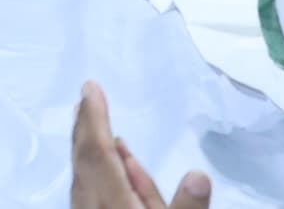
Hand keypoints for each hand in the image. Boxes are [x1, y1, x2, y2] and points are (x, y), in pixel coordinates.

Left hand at [71, 82, 209, 208]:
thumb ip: (188, 206)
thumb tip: (199, 175)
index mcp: (110, 200)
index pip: (98, 151)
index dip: (94, 118)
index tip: (91, 87)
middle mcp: (90, 203)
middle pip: (85, 158)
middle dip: (86, 125)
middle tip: (86, 97)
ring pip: (84, 175)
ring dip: (88, 145)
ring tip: (89, 122)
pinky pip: (88, 190)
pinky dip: (93, 169)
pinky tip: (110, 166)